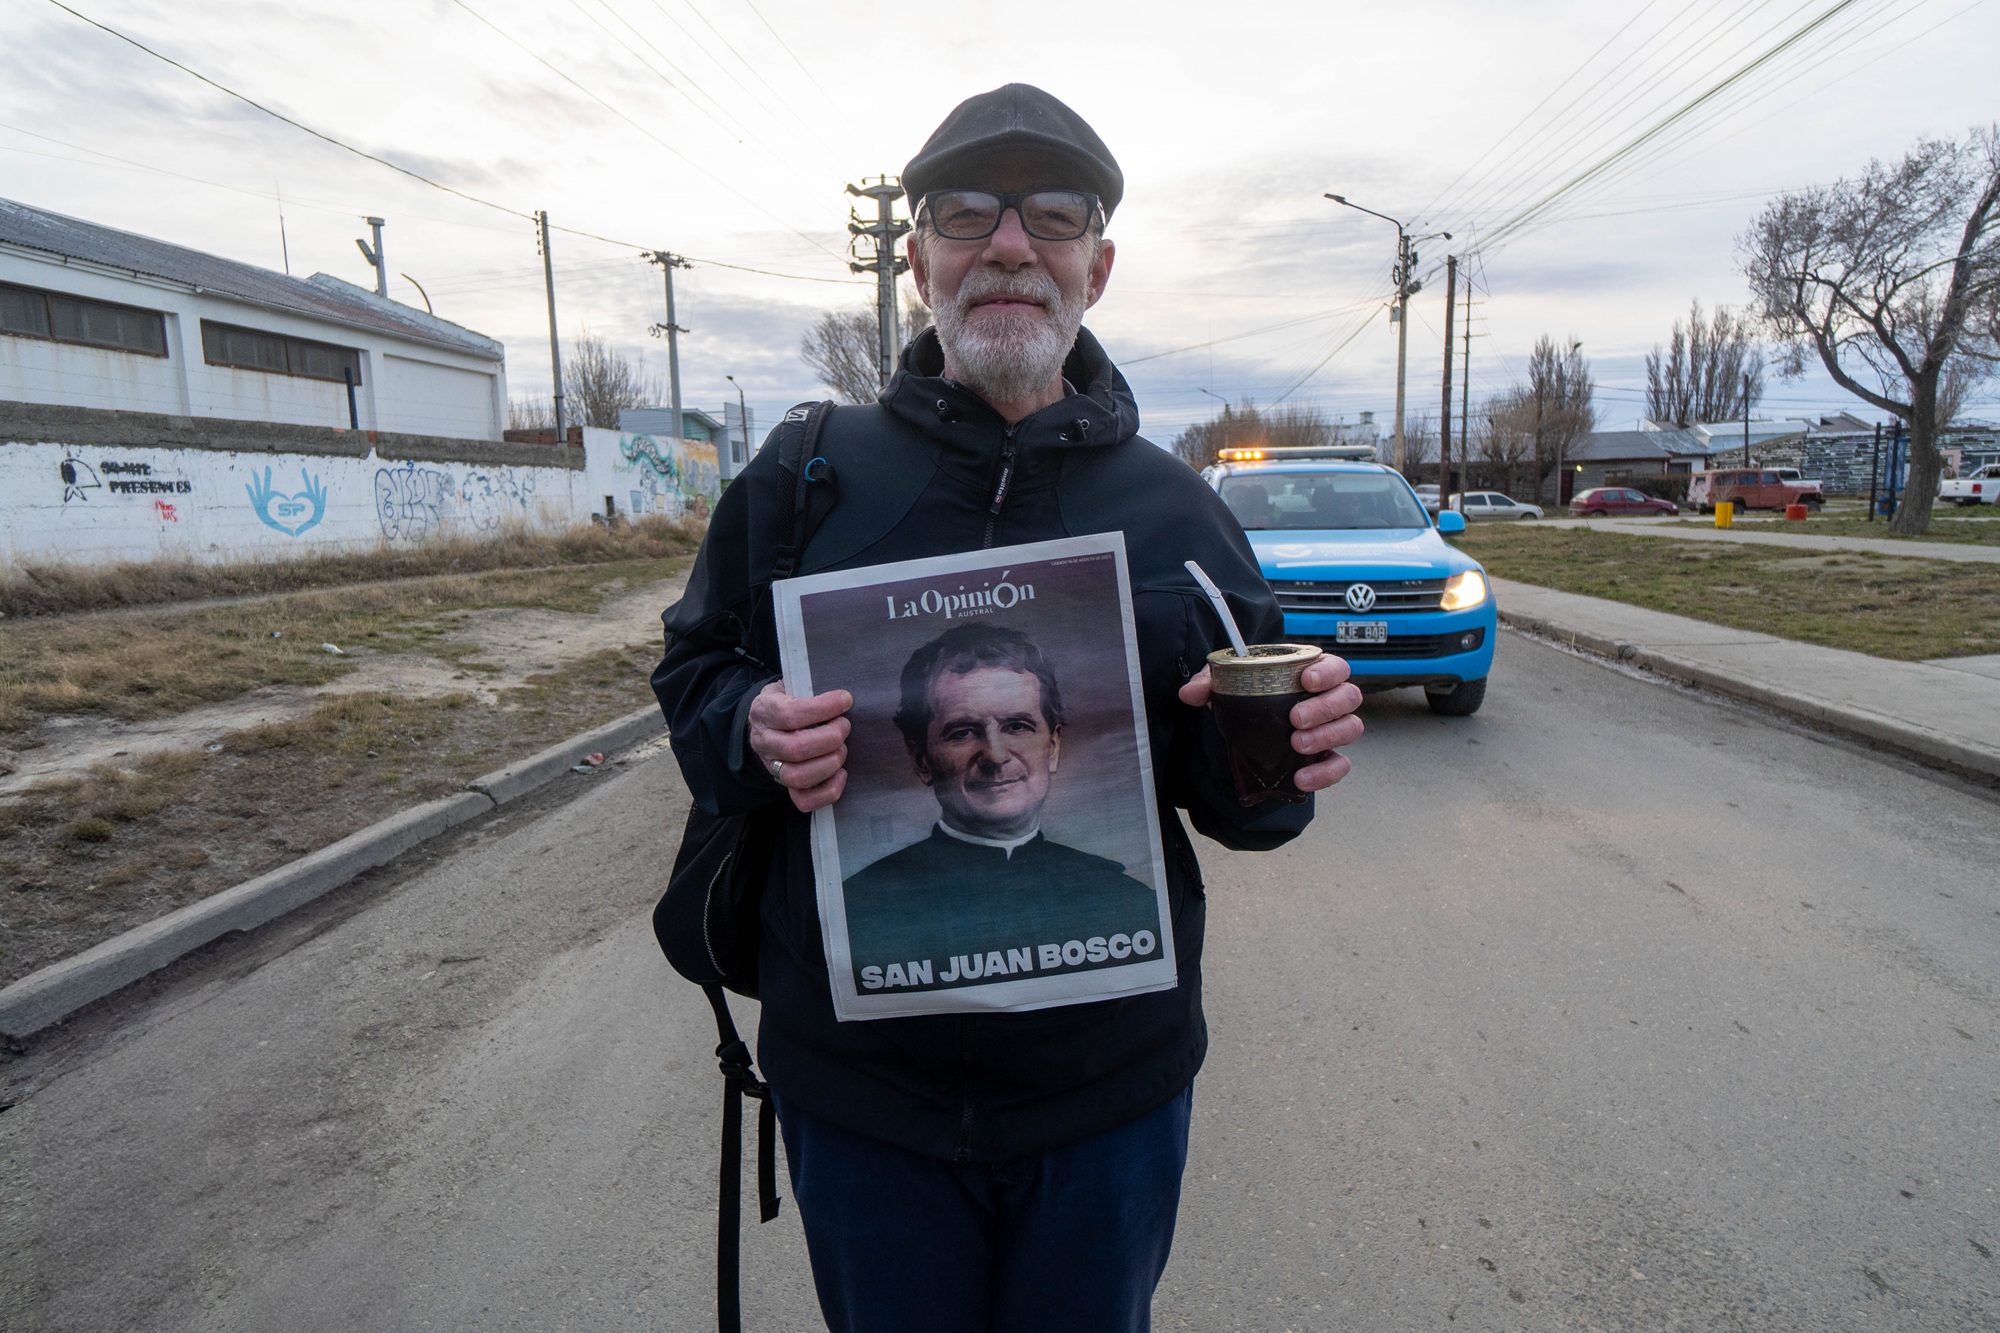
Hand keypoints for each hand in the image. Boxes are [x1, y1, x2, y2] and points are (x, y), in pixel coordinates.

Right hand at [748, 682, 852, 812]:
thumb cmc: (789, 700)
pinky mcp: (786, 787)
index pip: (789, 714)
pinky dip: (829, 790)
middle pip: (795, 749)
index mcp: (763, 711)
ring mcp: (773, 767)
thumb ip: (810, 688)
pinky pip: (804, 802)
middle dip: (830, 738)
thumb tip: (844, 697)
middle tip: (844, 726)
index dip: (822, 708)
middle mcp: (764, 742)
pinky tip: (841, 773)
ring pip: (798, 777)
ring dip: (830, 763)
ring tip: (842, 748)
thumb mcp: (792, 685)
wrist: (768, 722)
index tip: (845, 700)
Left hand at [1178, 654, 1363, 792]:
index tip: (1307, 680)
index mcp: (1312, 674)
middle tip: (1295, 718)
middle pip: (1349, 697)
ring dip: (1327, 736)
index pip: (1336, 666)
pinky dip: (1326, 773)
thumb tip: (1190, 692)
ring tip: (1297, 745)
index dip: (1328, 671)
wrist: (1247, 735)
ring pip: (1351, 728)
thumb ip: (1209, 683)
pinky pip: (1340, 766)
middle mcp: (1329, 700)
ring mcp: (1332, 730)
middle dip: (1325, 707)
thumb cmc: (1249, 698)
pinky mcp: (1327, 759)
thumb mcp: (1226, 686)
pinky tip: (1302, 778)